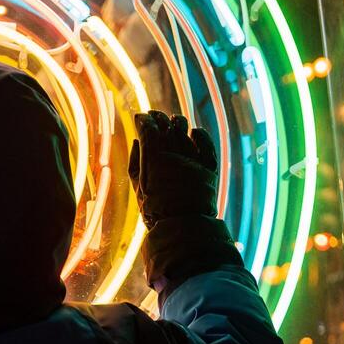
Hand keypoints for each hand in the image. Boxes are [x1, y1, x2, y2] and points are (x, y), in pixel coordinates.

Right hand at [128, 111, 218, 227]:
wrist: (183, 226)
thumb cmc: (155, 209)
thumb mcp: (137, 186)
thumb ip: (135, 161)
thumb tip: (136, 141)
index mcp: (153, 158)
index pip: (148, 127)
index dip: (143, 119)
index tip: (140, 118)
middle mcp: (173, 153)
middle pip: (165, 124)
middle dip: (157, 117)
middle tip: (153, 117)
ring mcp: (193, 158)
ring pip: (184, 128)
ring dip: (176, 122)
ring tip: (172, 122)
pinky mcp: (208, 165)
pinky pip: (206, 141)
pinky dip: (199, 134)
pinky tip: (193, 133)